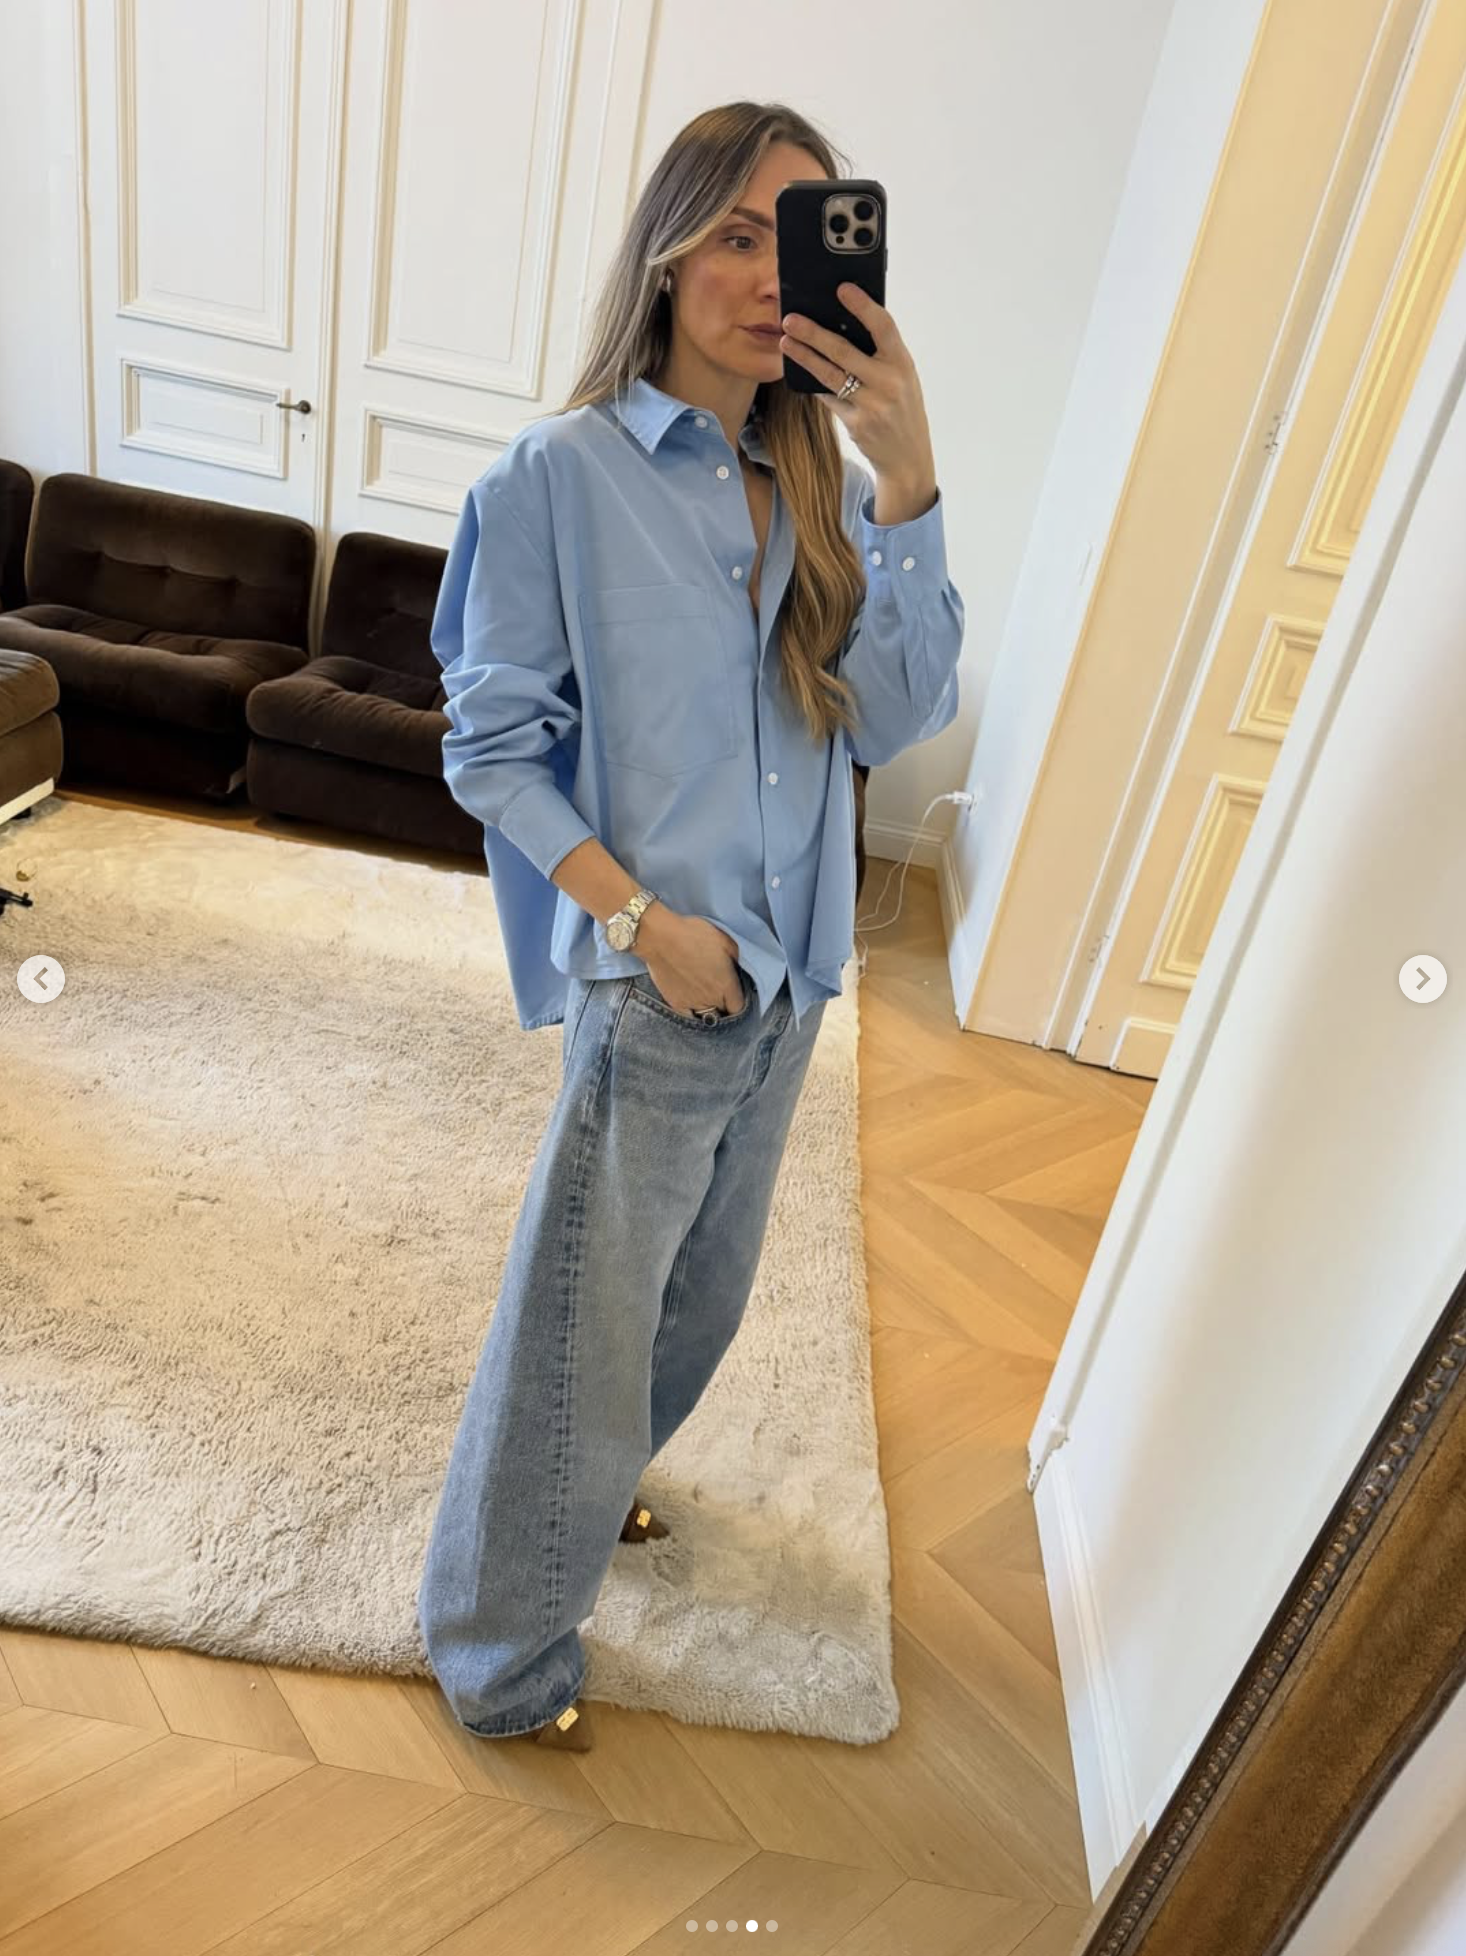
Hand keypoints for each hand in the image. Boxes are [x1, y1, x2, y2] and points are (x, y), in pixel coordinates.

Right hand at [639, 908, 742, 1016]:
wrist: (660, 937)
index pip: (739, 1006)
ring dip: (709, 1008)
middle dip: (725, 1004)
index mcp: (726, 984)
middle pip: (724, 1012)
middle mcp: (712, 998)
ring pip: (707, 1016)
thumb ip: (736, 958)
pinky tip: (692, 1000)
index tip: (735, 991)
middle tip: (720, 990)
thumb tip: (736, 967)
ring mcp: (693, 1003)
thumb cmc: (693, 934)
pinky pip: (689, 1016)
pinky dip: (693, 1011)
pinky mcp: (676, 1004)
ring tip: (705, 995)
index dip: (738, 999)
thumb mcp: (725, 939)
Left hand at [780, 283, 936, 500]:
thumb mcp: (903, 378)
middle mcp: (889, 383)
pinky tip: (800, 370)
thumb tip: (844, 325)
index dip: (862, 306)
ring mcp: (871, 405)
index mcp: (903, 364)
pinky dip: (815, 383)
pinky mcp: (856, 424)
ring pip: (830, 375)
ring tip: (786, 342)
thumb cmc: (902, 409)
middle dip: (813, 333)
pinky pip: (829, 398)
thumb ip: (881, 355)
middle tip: (790, 319)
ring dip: (804, 356)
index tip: (842, 289)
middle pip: (844, 351)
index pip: (883, 327)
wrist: (908, 458)